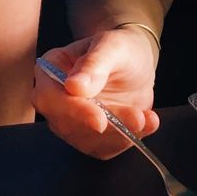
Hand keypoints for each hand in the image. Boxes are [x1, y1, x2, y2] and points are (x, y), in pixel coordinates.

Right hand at [34, 26, 158, 159]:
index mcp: (50, 71)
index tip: (100, 119)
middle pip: (67, 125)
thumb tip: (74, 86)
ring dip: (120, 134)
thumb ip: (94, 63)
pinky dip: (127, 140)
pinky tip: (146, 123)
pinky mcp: (89, 138)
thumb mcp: (112, 46)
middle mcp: (55, 101)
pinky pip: (104, 149)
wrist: (136, 64)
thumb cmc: (120, 48)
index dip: (74, 112)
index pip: (50, 98)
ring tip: (146, 118)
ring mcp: (70, 123)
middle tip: (137, 118)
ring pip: (87, 141)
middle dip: (106, 126)